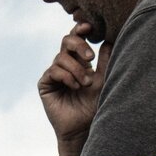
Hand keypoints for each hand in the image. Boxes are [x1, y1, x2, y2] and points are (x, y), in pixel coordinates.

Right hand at [37, 22, 111, 155]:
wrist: (83, 127)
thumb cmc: (94, 105)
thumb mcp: (103, 80)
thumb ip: (105, 60)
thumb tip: (110, 39)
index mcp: (79, 60)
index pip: (77, 38)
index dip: (80, 30)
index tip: (90, 27)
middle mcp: (65, 64)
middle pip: (66, 41)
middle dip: (79, 45)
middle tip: (90, 57)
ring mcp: (53, 73)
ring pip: (61, 58)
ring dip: (76, 70)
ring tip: (85, 84)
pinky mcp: (45, 84)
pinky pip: (53, 71)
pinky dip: (66, 77)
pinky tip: (74, 87)